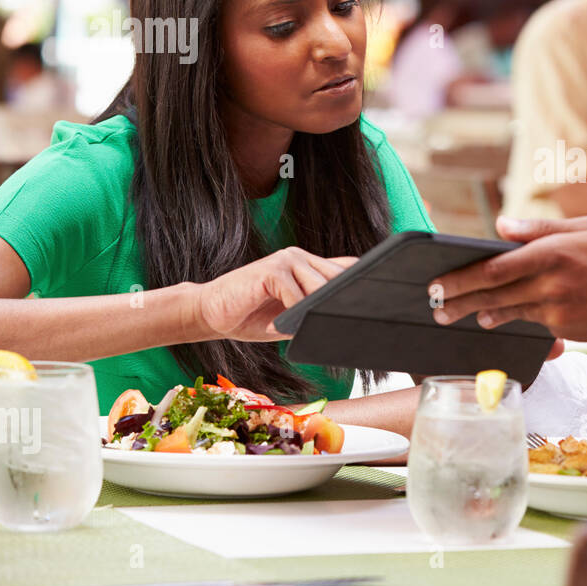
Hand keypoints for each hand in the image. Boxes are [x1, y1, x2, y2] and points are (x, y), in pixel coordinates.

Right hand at [190, 247, 357, 341]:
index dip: (361, 286)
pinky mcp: (272, 270)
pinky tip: (276, 326)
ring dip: (314, 313)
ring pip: (320, 288)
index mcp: (309, 266)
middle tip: (337, 327)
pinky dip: (292, 316)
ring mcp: (286, 260)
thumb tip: (345, 321)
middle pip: (340, 279)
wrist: (211, 313)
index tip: (375, 307)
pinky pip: (296, 296)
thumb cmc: (252, 317)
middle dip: (340, 305)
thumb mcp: (292, 315)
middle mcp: (301, 257)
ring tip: (299, 328)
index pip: (348, 269)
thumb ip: (314, 311)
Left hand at [429, 216, 586, 379]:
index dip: (463, 274)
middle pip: (493, 291)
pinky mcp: (569, 329)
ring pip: (509, 310)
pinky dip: (511, 319)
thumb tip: (502, 227)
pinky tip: (495, 318)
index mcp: (557, 249)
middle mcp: (553, 281)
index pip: (497, 264)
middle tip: (433, 304)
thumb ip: (544, 229)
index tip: (438, 278)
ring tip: (454, 315)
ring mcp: (560, 308)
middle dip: (459, 298)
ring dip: (479, 312)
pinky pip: (532, 322)